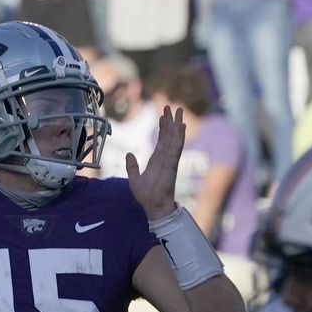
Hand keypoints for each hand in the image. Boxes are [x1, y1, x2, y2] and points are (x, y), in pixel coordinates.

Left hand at [126, 105, 185, 220]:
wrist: (153, 206)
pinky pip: (176, 147)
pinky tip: (182, 126)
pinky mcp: (172, 164)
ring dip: (177, 124)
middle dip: (170, 121)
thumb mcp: (134, 178)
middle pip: (169, 135)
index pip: (161, 140)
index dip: (162, 128)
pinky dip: (179, 136)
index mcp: (157, 160)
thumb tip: (129, 153)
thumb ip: (132, 166)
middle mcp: (165, 157)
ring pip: (174, 138)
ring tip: (179, 111)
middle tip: (172, 106)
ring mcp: (169, 160)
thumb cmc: (146, 196)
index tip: (163, 116)